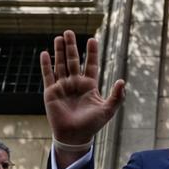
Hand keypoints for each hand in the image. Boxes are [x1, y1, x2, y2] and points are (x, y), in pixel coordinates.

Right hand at [39, 30, 124, 145]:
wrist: (75, 136)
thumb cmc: (92, 125)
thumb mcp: (108, 110)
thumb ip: (117, 96)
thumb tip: (123, 81)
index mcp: (89, 86)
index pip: (90, 64)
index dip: (91, 52)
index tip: (92, 39)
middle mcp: (75, 84)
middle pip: (73, 60)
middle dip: (71, 46)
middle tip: (69, 32)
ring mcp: (63, 87)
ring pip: (60, 64)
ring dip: (59, 51)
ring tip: (59, 37)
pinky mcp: (51, 92)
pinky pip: (48, 75)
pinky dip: (46, 65)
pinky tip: (45, 53)